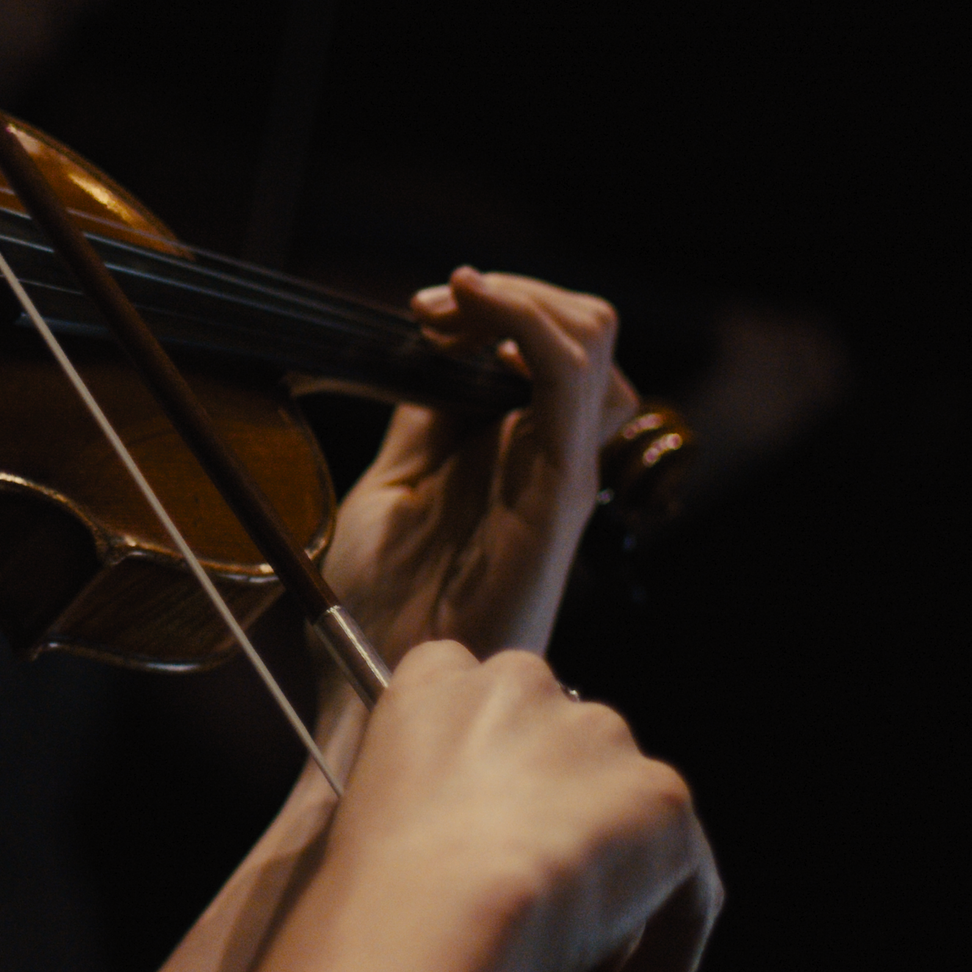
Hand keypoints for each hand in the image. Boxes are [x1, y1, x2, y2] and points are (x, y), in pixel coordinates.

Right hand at [257, 642, 720, 971]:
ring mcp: (598, 731)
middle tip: (538, 886)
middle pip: (560, 735)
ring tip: (579, 940)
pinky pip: (682, 872)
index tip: (484, 820)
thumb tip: (454, 843)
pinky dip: (663, 930)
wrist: (430, 912)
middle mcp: (521, 682)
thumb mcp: (367, 808)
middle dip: (559, 802)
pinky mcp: (662, 793)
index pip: (470, 685)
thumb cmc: (374, 884)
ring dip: (611, 859)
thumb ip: (420, 791)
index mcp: (435, 677)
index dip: (488, 759)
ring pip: (623, 798)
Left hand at [326, 267, 637, 661]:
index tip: (421, 311)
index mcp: (511, 448)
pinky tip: (475, 314)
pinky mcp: (558, 489)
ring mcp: (558, 467)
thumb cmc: (381, 602)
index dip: (490, 306)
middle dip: (509, 294)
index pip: (544, 341)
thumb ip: (424, 421)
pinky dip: (526, 325)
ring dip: (518, 301)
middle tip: (433, 310)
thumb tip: (431, 351)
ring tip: (448, 312)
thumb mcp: (393, 483)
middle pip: (580, 328)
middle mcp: (547, 451)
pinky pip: (569, 382)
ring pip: (591, 340)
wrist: (380, 678)